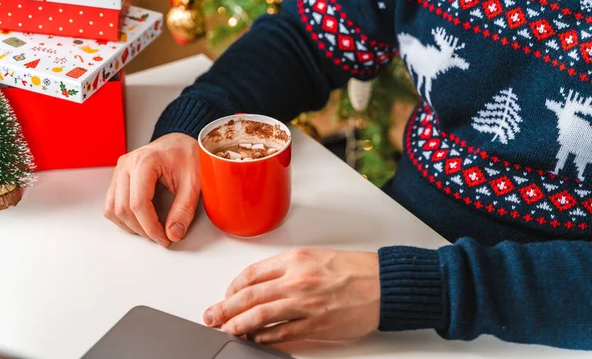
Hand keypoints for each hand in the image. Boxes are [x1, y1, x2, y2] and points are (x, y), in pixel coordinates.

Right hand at [104, 133, 200, 246]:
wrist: (182, 142)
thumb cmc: (188, 155)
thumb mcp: (194, 182)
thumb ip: (184, 209)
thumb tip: (173, 233)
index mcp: (144, 162)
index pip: (138, 204)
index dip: (150, 227)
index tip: (164, 238)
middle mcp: (127, 165)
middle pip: (123, 209)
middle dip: (141, 229)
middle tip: (161, 237)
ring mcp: (120, 171)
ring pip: (112, 209)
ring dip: (130, 225)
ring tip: (151, 230)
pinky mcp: (119, 177)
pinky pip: (111, 204)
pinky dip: (123, 217)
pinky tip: (141, 221)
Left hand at [204, 248, 379, 343]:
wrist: (383, 283)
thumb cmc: (354, 269)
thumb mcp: (316, 257)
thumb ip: (288, 269)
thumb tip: (263, 284)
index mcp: (295, 260)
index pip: (252, 274)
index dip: (233, 287)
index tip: (227, 295)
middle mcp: (297, 280)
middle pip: (249, 295)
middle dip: (225, 308)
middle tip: (212, 316)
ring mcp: (305, 304)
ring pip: (260, 316)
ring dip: (238, 325)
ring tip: (225, 330)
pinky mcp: (315, 325)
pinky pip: (282, 334)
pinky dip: (264, 338)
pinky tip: (254, 339)